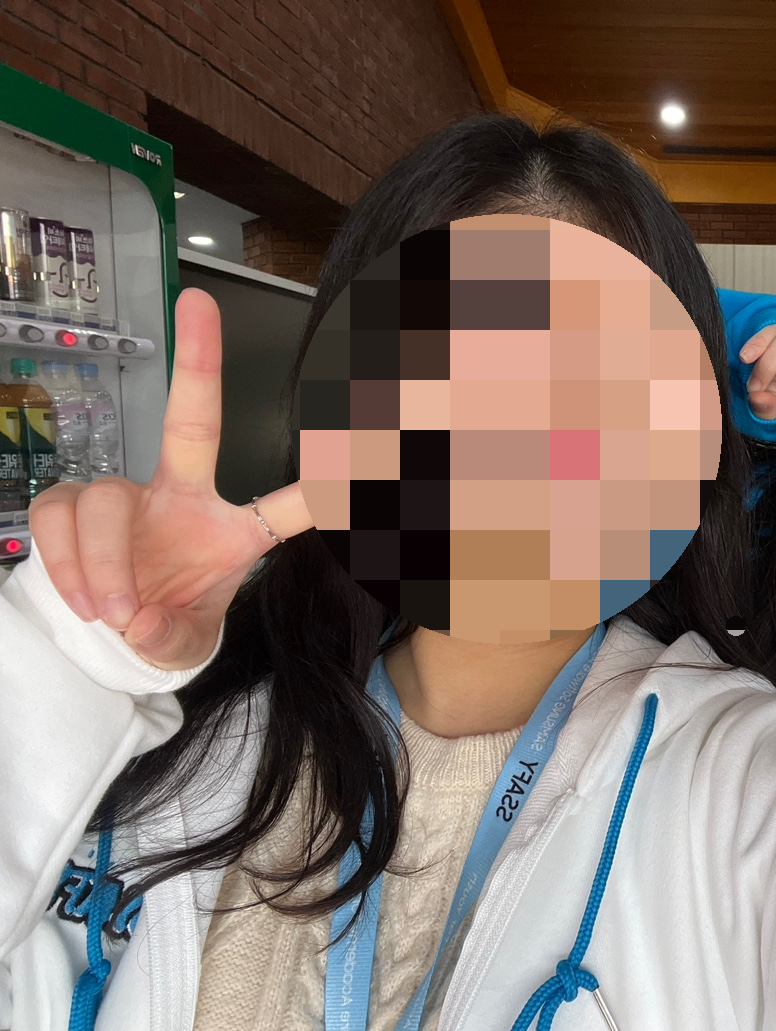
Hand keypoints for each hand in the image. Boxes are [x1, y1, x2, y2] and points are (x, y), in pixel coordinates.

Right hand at [28, 289, 312, 669]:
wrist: (97, 640)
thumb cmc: (158, 625)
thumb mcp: (182, 643)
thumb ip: (171, 639)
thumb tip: (143, 622)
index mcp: (228, 532)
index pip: (286, 505)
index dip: (332, 481)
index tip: (374, 445)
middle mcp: (179, 496)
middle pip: (192, 421)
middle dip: (200, 360)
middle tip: (200, 302)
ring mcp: (123, 495)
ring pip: (107, 500)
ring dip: (106, 563)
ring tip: (113, 612)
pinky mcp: (69, 502)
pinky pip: (61, 516)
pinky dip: (68, 563)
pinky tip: (81, 600)